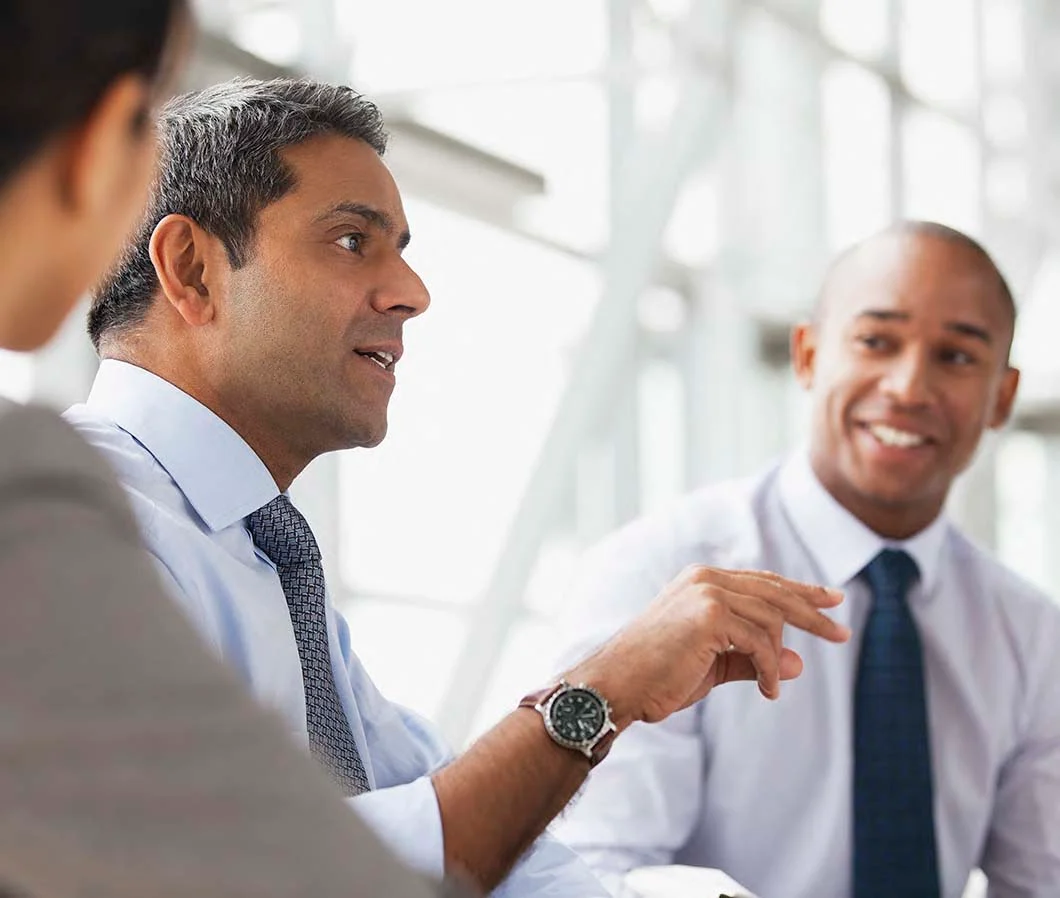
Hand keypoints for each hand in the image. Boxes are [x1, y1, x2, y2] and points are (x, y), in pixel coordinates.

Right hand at [566, 565, 849, 728]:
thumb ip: (752, 659)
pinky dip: (770, 670)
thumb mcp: (713, 665)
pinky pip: (761, 643)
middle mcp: (706, 578)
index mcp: (702, 581)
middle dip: (813, 613)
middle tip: (842, 634)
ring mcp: (708, 592)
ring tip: (768, 687)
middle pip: (776, 592)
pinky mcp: (710, 613)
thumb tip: (799, 662)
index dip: (800, 591)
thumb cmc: (657, 676)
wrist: (617, 685)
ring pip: (771, 621)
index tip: (831, 600)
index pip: (763, 582)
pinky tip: (766, 691)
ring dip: (776, 660)